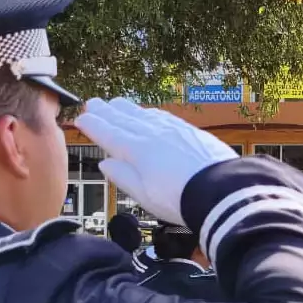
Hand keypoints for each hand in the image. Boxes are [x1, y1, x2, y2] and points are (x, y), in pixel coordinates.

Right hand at [73, 98, 237, 223]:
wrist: (221, 191)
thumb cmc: (180, 199)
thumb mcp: (144, 195)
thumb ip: (123, 177)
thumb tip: (105, 163)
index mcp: (136, 149)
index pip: (109, 133)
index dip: (93, 125)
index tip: (81, 119)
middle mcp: (153, 133)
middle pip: (124, 119)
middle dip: (106, 111)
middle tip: (93, 102)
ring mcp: (173, 129)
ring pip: (143, 114)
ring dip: (127, 108)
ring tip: (116, 103)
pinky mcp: (190, 131)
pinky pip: (163, 116)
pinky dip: (150, 113)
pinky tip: (149, 113)